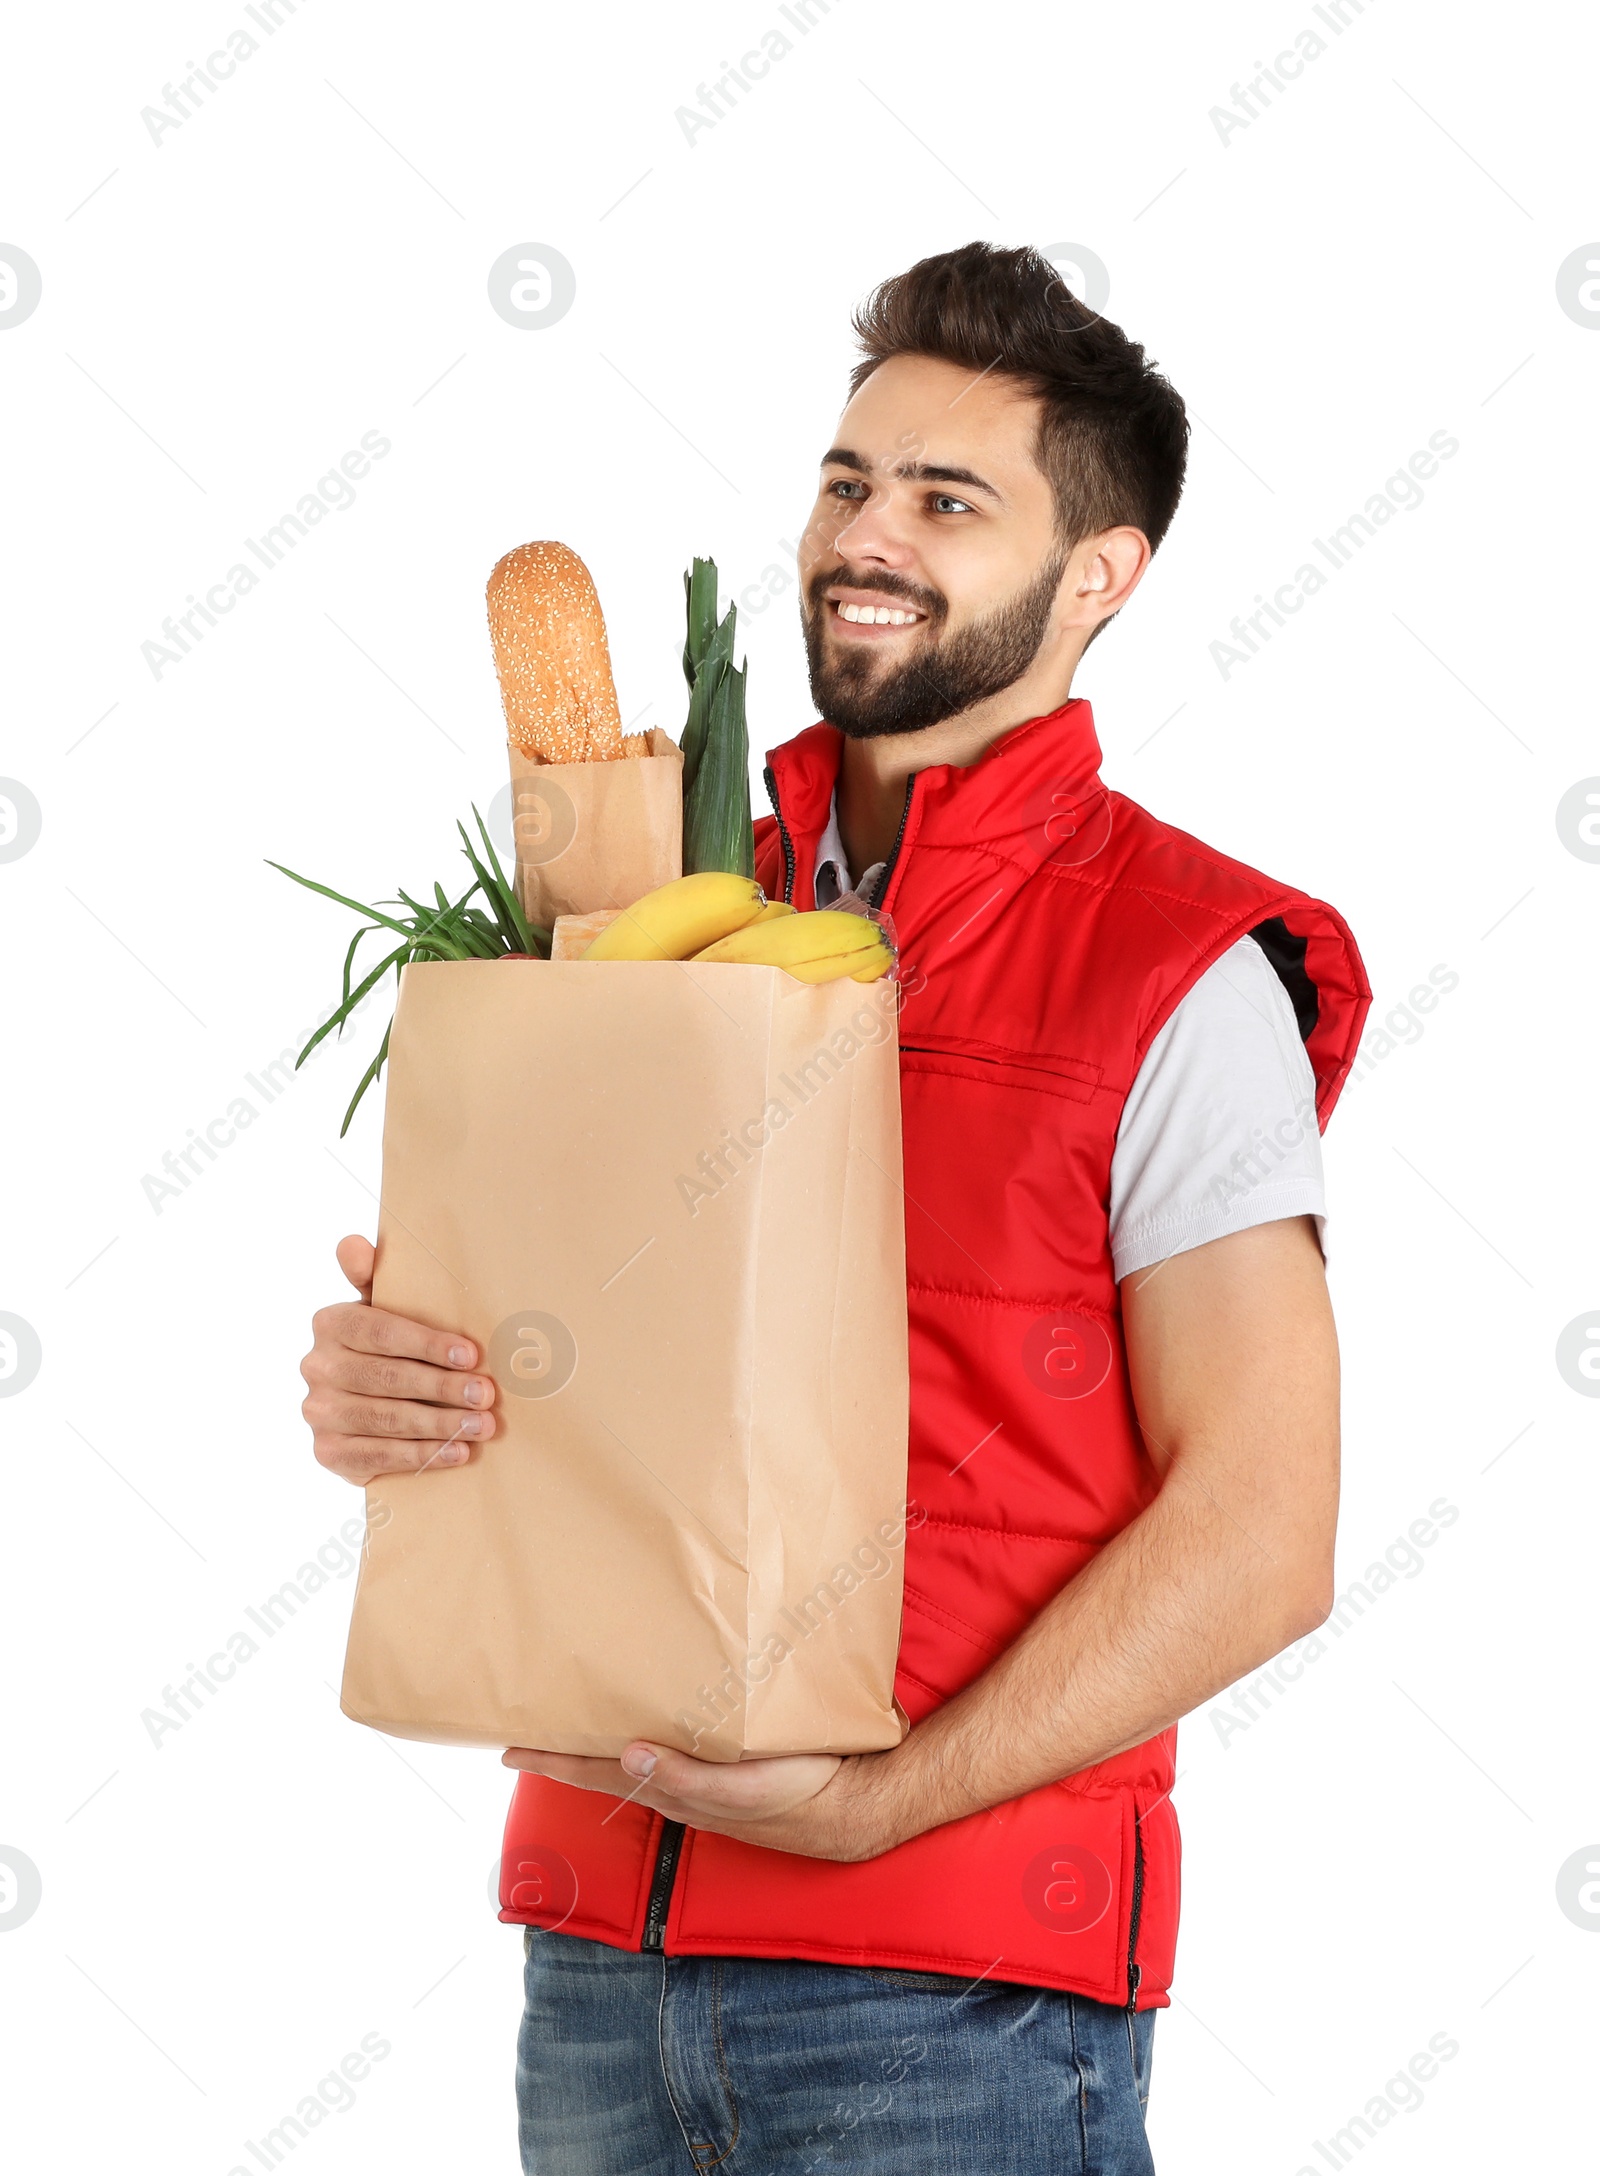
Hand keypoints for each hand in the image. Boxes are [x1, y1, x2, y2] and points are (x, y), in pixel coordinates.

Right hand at [300, 1234, 497, 1480]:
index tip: (470, 1355)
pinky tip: (457, 1452)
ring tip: (482, 1425)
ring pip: (386, 1419)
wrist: (363, 1409)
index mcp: (331, 1323)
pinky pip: (378, 1456)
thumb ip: (371, 1276)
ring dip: (440, 1424)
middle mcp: (317, 1366)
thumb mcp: (381, 1307)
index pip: (381, 1332)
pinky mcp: (328, 1452)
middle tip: (486, 1395)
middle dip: (442, 1387)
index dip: (428, 1344)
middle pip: (387, 1377)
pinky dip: (422, 1456)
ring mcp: (318, 1412)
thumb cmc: (386, 1348)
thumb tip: (354, 1244)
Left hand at [500, 1738, 904, 1862]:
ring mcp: (699, 1778)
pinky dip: (643, 1735)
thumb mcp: (742, 1789)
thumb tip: (628, 1754)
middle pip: (604, 1764)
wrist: (853, 1806)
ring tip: (574, 1716)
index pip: (596, 1773)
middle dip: (564, 1748)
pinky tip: (647, 1720)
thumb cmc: (798, 1796)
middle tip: (524, 1725)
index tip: (507, 1749)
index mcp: (672, 1790)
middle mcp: (677, 1786)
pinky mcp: (725, 1765)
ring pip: (634, 1755)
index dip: (552, 1761)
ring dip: (600, 1740)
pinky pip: (669, 1747)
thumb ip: (687, 1778)